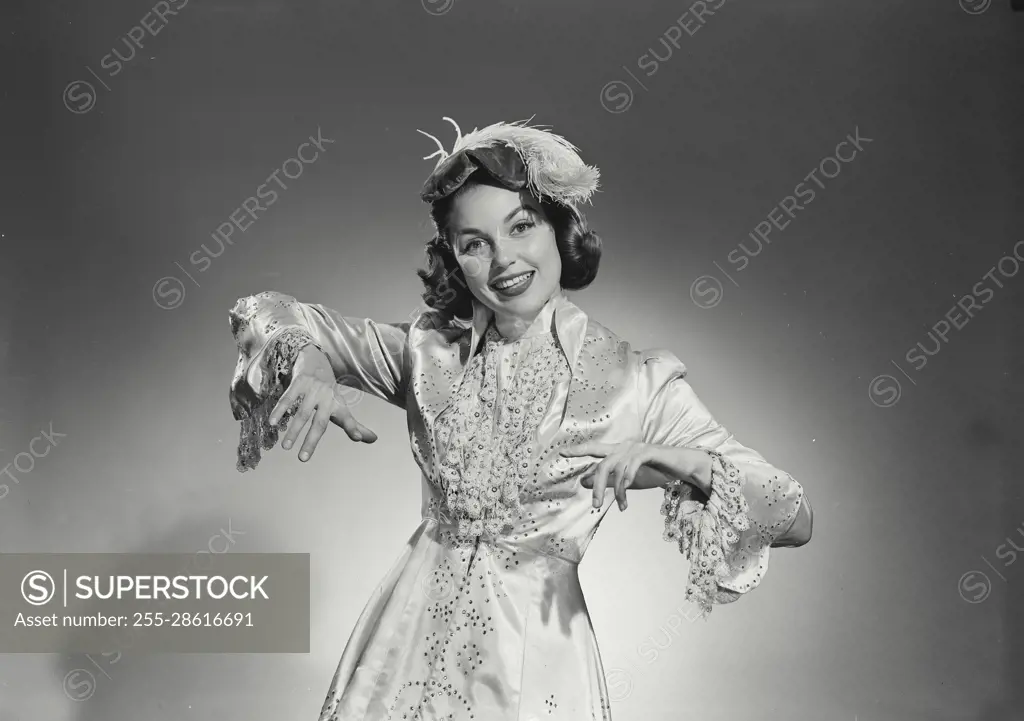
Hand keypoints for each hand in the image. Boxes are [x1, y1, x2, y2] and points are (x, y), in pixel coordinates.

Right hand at [267, 345, 377, 461]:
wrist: (316, 360)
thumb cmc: (329, 392)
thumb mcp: (341, 406)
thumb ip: (354, 425)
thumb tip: (375, 440)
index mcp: (338, 405)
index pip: (347, 418)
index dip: (353, 427)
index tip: (357, 437)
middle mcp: (327, 398)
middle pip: (319, 423)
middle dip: (311, 441)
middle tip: (302, 459)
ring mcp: (312, 390)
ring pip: (302, 413)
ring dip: (293, 431)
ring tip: (285, 447)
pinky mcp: (299, 382)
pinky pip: (287, 399)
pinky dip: (279, 411)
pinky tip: (272, 423)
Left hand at [559, 441, 664, 510]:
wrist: (683, 467)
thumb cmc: (655, 472)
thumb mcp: (627, 479)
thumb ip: (607, 480)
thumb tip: (583, 481)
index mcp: (618, 450)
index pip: (594, 449)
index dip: (578, 450)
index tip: (562, 453)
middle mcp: (624, 446)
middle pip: (602, 464)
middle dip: (596, 485)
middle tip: (594, 504)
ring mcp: (636, 448)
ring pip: (616, 469)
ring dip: (616, 492)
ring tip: (619, 506)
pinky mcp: (648, 452)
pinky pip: (631, 467)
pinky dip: (627, 482)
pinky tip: (626, 494)